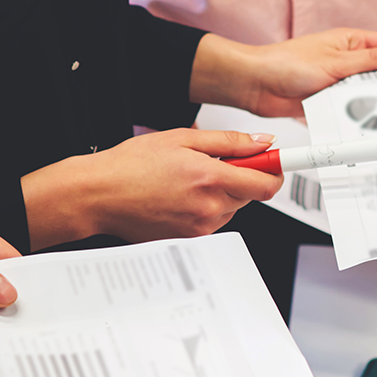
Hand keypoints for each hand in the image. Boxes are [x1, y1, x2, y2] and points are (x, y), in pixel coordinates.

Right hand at [19, 129, 281, 248]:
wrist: (98, 195)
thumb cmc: (130, 166)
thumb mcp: (181, 138)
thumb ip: (228, 141)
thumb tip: (260, 143)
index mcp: (209, 179)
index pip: (266, 183)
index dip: (275, 170)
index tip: (278, 161)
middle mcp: (209, 208)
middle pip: (251, 194)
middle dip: (242, 175)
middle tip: (216, 160)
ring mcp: (199, 227)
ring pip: (232, 207)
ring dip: (223, 191)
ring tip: (189, 177)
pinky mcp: (189, 238)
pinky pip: (213, 219)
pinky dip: (207, 205)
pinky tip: (180, 193)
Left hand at [192, 30, 376, 117]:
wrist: (254, 85)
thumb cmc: (286, 63)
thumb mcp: (335, 62)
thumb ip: (370, 61)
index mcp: (351, 42)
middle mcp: (347, 62)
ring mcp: (338, 83)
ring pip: (367, 96)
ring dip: (375, 105)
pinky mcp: (328, 103)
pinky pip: (349, 111)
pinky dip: (356, 118)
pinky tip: (369, 128)